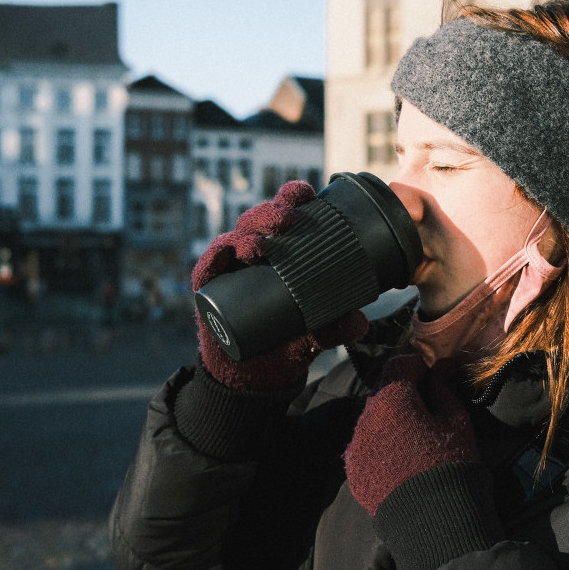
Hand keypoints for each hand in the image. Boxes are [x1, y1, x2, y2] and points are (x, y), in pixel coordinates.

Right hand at [192, 181, 367, 390]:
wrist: (253, 376)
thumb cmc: (284, 344)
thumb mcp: (314, 337)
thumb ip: (335, 330)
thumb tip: (360, 322)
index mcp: (280, 254)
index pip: (286, 217)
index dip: (293, 199)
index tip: (306, 193)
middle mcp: (253, 255)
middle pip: (259, 222)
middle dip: (271, 213)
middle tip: (287, 219)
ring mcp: (230, 270)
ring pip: (234, 239)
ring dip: (247, 234)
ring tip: (260, 245)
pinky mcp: (209, 289)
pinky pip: (208, 267)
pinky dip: (215, 257)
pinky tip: (226, 253)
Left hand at [344, 355, 478, 514]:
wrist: (434, 522)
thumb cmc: (452, 463)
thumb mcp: (457, 421)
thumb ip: (444, 389)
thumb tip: (442, 366)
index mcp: (391, 399)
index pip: (400, 364)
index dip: (419, 366)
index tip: (435, 378)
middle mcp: (365, 419)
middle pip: (384, 395)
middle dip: (404, 397)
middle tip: (430, 413)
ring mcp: (356, 448)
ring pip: (373, 423)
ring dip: (391, 424)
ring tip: (417, 444)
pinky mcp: (354, 474)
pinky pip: (368, 450)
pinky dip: (383, 450)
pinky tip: (403, 465)